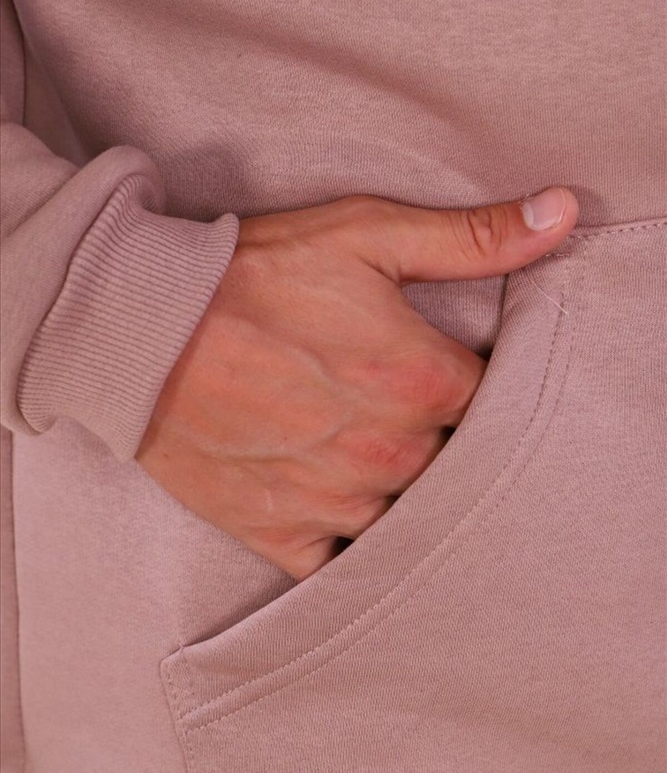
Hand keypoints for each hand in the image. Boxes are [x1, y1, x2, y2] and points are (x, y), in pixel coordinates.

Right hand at [135, 187, 577, 580]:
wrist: (136, 328)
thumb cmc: (251, 275)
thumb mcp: (365, 233)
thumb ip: (470, 237)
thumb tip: (563, 213)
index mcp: (418, 380)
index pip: (490, 400)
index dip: (464, 382)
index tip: (435, 364)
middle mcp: (386, 452)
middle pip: (448, 459)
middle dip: (427, 431)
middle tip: (383, 394)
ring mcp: (334, 500)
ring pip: (401, 509)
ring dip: (386, 480)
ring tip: (347, 435)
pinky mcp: (282, 533)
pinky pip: (340, 559)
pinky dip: (340, 531)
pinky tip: (323, 490)